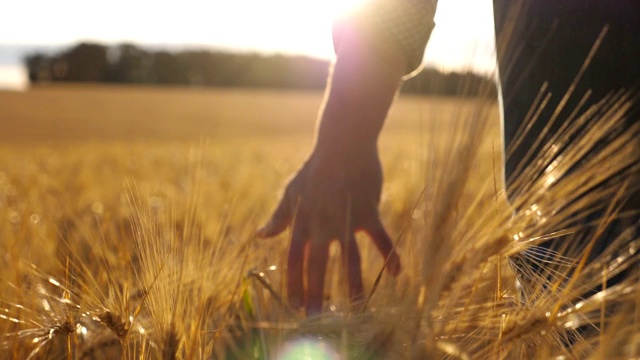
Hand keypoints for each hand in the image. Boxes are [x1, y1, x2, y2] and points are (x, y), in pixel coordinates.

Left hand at [257, 146, 400, 314]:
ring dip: (353, 284)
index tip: (295, 306)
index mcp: (301, 221)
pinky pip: (380, 238)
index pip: (293, 260)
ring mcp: (345, 218)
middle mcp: (321, 224)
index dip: (294, 283)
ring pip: (350, 259)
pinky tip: (397, 274)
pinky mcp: (368, 210)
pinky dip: (390, 255)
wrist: (343, 143)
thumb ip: (279, 217)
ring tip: (356, 308)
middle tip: (316, 318)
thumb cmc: (315, 169)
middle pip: (318, 266)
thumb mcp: (292, 192)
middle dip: (316, 293)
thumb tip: (261, 236)